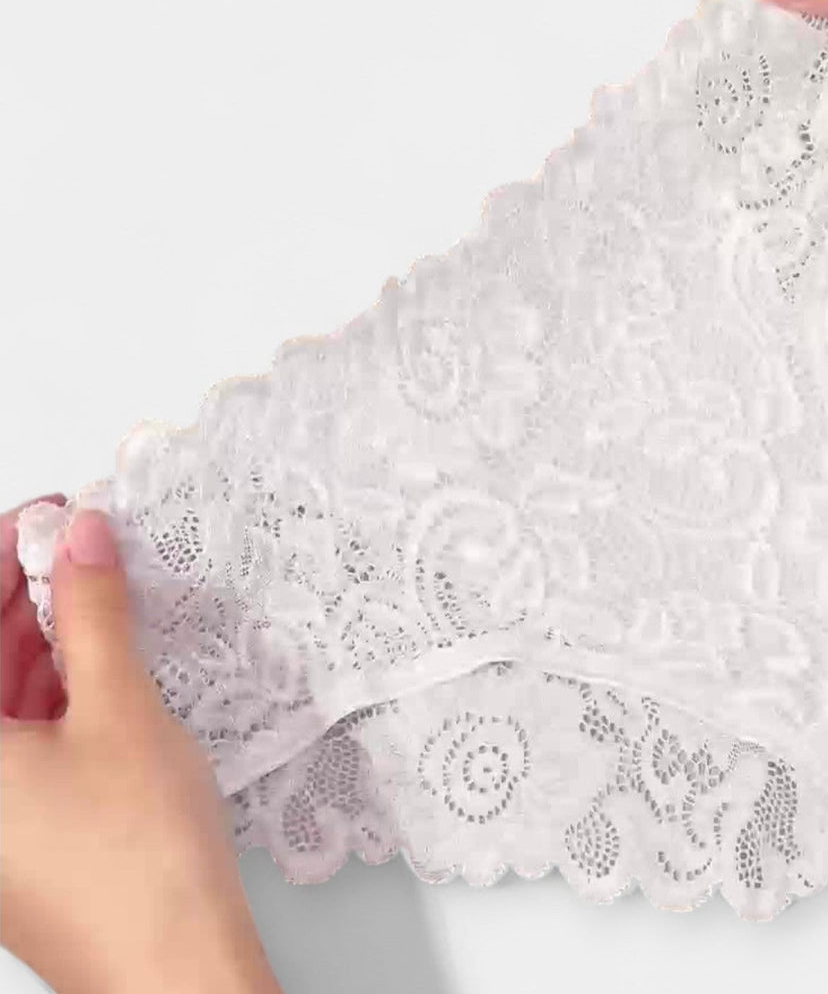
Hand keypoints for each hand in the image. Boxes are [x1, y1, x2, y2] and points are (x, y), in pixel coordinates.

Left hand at [1, 508, 281, 993]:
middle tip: (74, 540)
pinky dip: (53, 684)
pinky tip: (95, 649)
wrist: (174, 965)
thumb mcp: (119, 708)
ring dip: (41, 636)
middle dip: (19, 593)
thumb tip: (81, 537)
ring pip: (0, 697)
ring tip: (94, 585)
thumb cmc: (139, 858)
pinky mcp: (14, 828)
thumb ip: (93, 613)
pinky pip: (18, 734)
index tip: (40, 517)